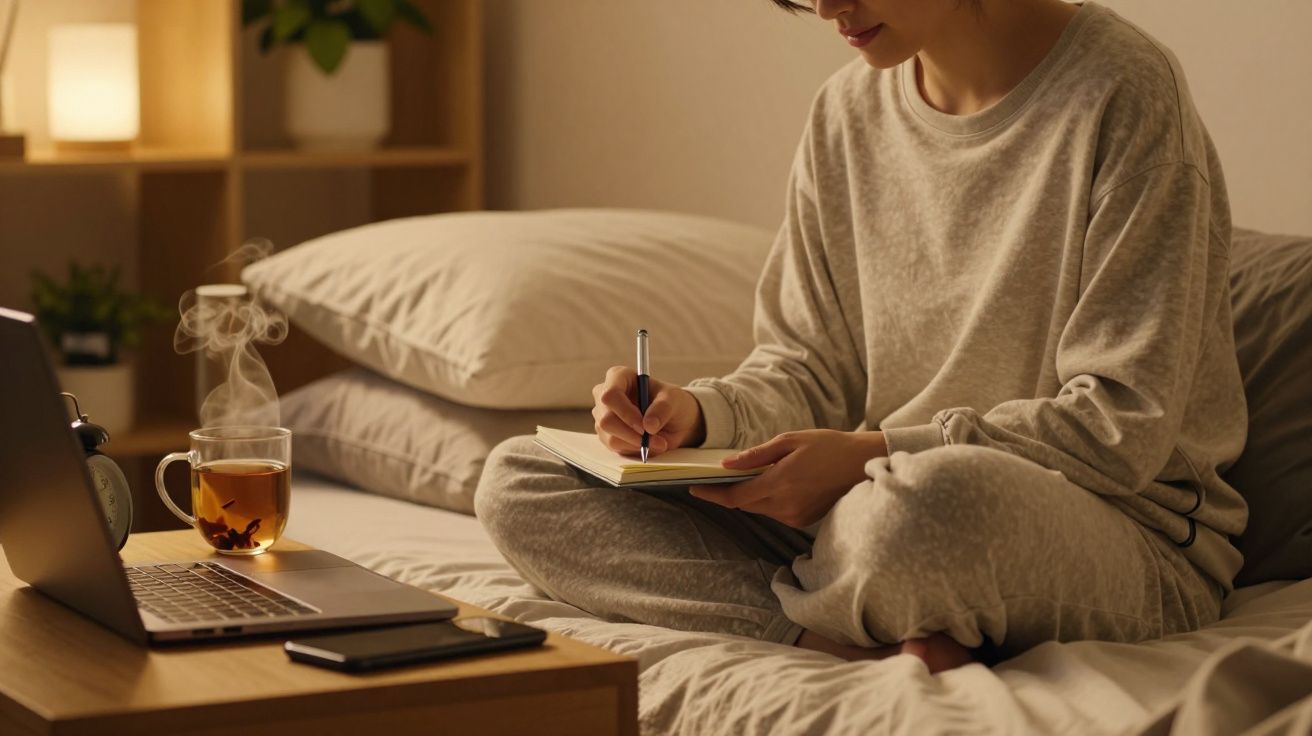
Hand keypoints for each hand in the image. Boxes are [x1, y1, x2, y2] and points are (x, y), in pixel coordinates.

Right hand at [592, 365, 704, 457]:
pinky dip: (634, 449)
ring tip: (659, 442)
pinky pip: (614, 447)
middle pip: (607, 419)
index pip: (610, 394)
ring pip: (610, 436)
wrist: (672, 420)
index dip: (626, 413)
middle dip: (632, 434)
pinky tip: (647, 443)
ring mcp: (603, 416)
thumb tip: (649, 425)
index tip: (645, 427)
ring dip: (636, 443)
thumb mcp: (673, 399)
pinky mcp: (606, 434)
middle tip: (655, 440)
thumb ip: (662, 408)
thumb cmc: (670, 402)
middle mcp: (605, 395)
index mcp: (619, 377)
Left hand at [689, 429, 886, 527]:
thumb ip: (756, 455)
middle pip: (744, 504)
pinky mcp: (803, 520)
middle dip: (725, 494)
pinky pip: (774, 511)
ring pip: (758, 508)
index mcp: (780, 483)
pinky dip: (765, 499)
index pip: (736, 496)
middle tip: (710, 480)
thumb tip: (727, 465)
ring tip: (737, 478)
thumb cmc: (827, 445)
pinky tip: (766, 484)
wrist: (861, 463)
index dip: (712, 494)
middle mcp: (786, 505)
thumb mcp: (790, 441)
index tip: (694, 488)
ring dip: (746, 495)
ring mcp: (795, 516)